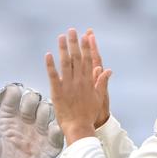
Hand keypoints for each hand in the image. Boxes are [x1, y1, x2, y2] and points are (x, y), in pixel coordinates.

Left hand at [0, 83, 61, 157]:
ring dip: (44, 111)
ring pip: (47, 109)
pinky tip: (51, 131)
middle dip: (30, 99)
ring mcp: (40, 128)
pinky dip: (56, 129)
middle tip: (27, 109)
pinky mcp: (52, 142)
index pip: (12, 97)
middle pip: (32, 97)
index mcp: (10, 117)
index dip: (13, 92)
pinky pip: (58, 131)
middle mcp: (26, 119)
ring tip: (39, 121)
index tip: (13, 93)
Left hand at [45, 28, 112, 143]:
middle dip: (74, 42)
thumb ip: (101, 82)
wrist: (79, 127)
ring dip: (63, 49)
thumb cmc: (89, 114)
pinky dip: (50, 65)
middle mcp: (79, 80)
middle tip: (71, 30)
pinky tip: (48, 54)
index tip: (86, 35)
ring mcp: (68, 85)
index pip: (88, 59)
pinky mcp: (57, 91)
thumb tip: (108, 70)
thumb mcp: (99, 97)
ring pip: (65, 63)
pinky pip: (53, 75)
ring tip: (61, 37)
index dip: (87, 46)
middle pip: (76, 57)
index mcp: (88, 81)